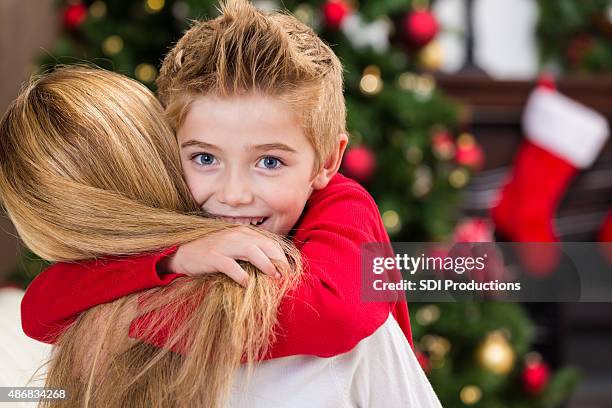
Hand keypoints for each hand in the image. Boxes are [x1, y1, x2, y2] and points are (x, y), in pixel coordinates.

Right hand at [163, 226, 289, 286]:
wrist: (182, 252)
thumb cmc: (211, 251)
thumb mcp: (233, 246)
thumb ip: (249, 250)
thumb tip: (271, 263)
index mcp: (243, 232)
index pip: (270, 241)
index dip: (281, 255)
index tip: (288, 269)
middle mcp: (236, 235)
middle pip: (265, 245)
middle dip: (279, 260)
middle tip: (285, 275)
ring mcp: (224, 245)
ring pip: (252, 251)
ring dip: (266, 265)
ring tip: (273, 277)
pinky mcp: (214, 257)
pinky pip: (232, 266)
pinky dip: (242, 276)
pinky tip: (247, 284)